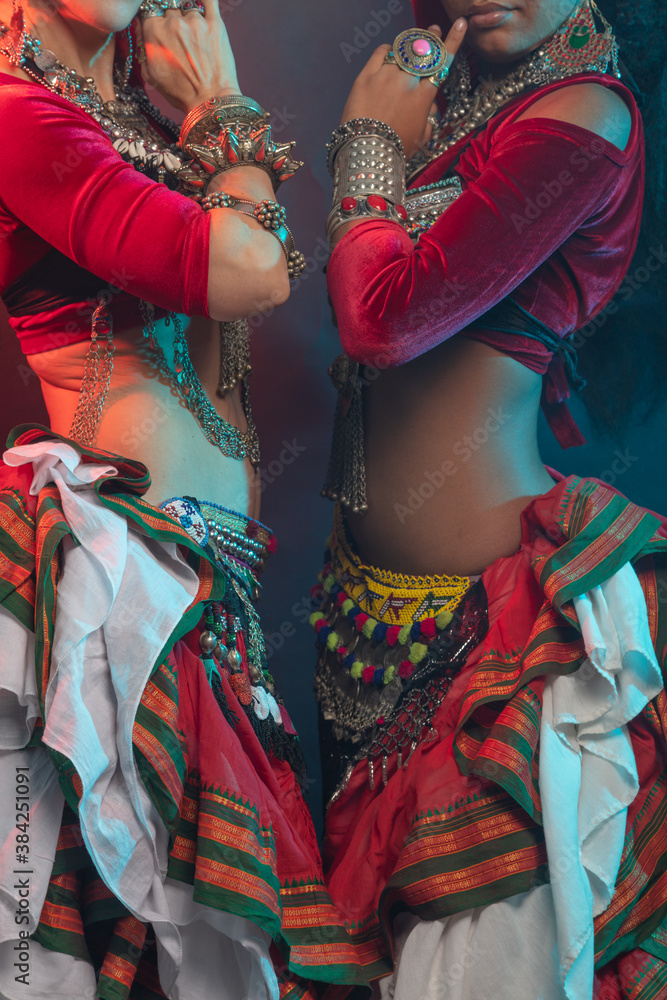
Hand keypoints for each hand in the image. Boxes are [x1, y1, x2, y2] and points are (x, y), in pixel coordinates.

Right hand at [135, 0, 239, 112]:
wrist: (210, 102)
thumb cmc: (181, 93)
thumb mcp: (150, 74)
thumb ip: (141, 46)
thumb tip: (139, 25)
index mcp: (154, 32)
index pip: (149, 9)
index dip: (154, 17)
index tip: (159, 24)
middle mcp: (173, 22)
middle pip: (169, 7)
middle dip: (172, 19)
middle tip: (178, 35)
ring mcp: (196, 21)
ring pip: (188, 6)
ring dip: (189, 16)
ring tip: (194, 34)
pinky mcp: (216, 24)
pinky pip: (210, 0)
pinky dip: (206, 1)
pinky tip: (203, 4)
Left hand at [340, 19, 467, 159]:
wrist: (366, 151)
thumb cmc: (395, 150)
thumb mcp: (421, 138)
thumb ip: (429, 119)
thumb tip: (429, 107)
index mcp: (424, 97)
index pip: (442, 63)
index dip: (452, 41)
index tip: (460, 25)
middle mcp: (407, 82)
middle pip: (423, 52)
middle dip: (431, 37)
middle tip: (434, 29)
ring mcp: (386, 76)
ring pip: (402, 51)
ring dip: (409, 47)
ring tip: (410, 47)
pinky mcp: (366, 76)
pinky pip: (381, 52)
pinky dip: (388, 50)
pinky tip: (390, 53)